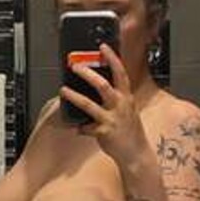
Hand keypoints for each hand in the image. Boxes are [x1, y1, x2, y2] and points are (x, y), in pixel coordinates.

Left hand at [59, 44, 147, 167]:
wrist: (136, 153)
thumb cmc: (130, 130)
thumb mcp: (128, 109)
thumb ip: (116, 98)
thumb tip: (99, 86)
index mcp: (126, 97)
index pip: (121, 73)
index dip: (112, 58)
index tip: (102, 47)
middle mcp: (120, 106)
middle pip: (102, 85)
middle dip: (87, 74)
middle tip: (75, 67)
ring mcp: (112, 119)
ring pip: (89, 104)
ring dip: (74, 96)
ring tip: (63, 90)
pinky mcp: (104, 132)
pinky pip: (87, 127)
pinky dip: (80, 127)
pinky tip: (77, 128)